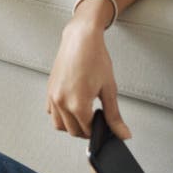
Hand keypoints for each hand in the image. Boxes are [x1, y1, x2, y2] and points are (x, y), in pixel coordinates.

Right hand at [46, 12, 129, 139]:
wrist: (81, 38)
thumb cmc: (95, 57)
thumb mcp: (109, 89)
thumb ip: (114, 116)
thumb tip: (123, 134)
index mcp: (77, 103)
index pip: (88, 131)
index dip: (99, 130)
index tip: (104, 123)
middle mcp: (62, 101)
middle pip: (73, 131)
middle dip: (86, 129)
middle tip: (97, 118)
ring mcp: (53, 96)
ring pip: (59, 125)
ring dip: (71, 125)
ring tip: (84, 113)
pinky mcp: (49, 89)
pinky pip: (51, 111)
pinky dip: (60, 114)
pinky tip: (72, 105)